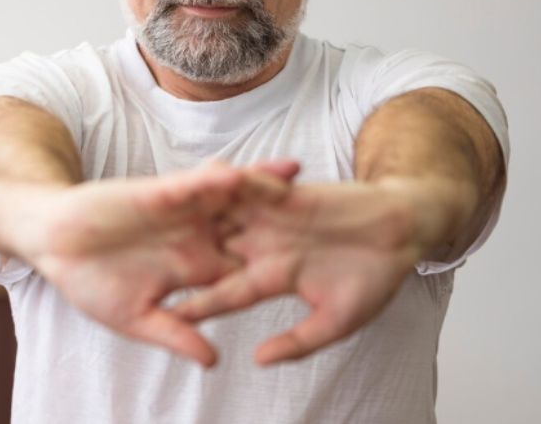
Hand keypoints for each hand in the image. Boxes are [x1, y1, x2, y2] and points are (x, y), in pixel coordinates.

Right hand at [0, 161, 297, 365]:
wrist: (52, 242)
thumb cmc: (88, 281)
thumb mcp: (136, 318)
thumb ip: (175, 334)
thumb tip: (213, 363)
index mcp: (194, 267)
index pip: (246, 266)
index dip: (283, 266)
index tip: (322, 267)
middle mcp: (194, 236)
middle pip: (249, 224)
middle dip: (285, 217)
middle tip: (330, 209)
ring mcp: (178, 213)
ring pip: (227, 198)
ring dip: (258, 186)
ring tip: (299, 176)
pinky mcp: (157, 193)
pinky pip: (192, 185)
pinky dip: (214, 179)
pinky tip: (240, 174)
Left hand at [172, 176, 467, 364]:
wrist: (403, 230)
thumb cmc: (375, 278)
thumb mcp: (335, 321)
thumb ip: (298, 342)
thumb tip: (258, 361)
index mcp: (271, 277)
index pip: (225, 293)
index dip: (197, 305)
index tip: (165, 317)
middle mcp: (263, 245)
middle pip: (211, 249)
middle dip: (177, 253)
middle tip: (136, 257)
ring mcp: (270, 217)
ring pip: (221, 214)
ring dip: (191, 213)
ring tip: (153, 214)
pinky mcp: (283, 191)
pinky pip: (248, 184)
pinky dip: (226, 181)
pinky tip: (198, 179)